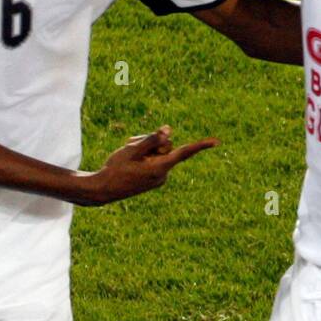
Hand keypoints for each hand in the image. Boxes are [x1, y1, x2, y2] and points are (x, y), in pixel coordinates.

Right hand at [77, 126, 217, 204]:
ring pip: (160, 152)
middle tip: (131, 145)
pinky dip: (144, 156)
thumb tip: (169, 130)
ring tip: (128, 156)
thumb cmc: (116, 169)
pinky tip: (131, 161)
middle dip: (152, 141)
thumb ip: (152, 139)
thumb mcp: (131, 149)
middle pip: (167, 147)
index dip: (200, 145)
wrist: (103, 190)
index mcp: (160, 168)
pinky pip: (155, 160)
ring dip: (145, 148)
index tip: (217, 142)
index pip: (184, 153)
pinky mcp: (154, 178)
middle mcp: (164, 174)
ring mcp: (159, 178)